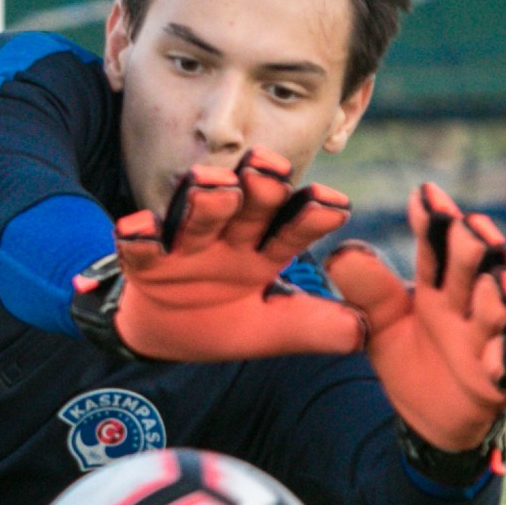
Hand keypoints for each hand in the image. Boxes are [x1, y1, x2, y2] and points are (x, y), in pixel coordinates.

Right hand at [72, 149, 365, 361]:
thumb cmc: (223, 321)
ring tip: (217, 186)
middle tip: (270, 170)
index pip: (293, 228)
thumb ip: (316, 328)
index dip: (311, 216)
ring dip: (207, 199)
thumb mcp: (271, 331)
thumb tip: (368, 330)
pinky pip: (140, 247)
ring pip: (198, 215)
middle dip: (261, 187)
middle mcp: (228, 239)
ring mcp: (186, 247)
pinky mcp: (145, 262)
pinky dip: (138, 236)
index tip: (334, 205)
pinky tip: (140, 228)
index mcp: (264, 250)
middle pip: (248, 207)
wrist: (165, 335)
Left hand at [324, 183, 505, 452]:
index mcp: (439, 284)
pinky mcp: (504, 380)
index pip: (438, 246)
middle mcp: (472, 303)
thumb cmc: (410, 353)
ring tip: (495, 285)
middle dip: (476, 249)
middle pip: (478, 269)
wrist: (429, 414)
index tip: (425, 194)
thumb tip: (339, 253)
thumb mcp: (379, 322)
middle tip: (469, 229)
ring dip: (502, 299)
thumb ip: (368, 290)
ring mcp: (493, 339)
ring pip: (504, 314)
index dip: (434, 221)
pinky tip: (505, 360)